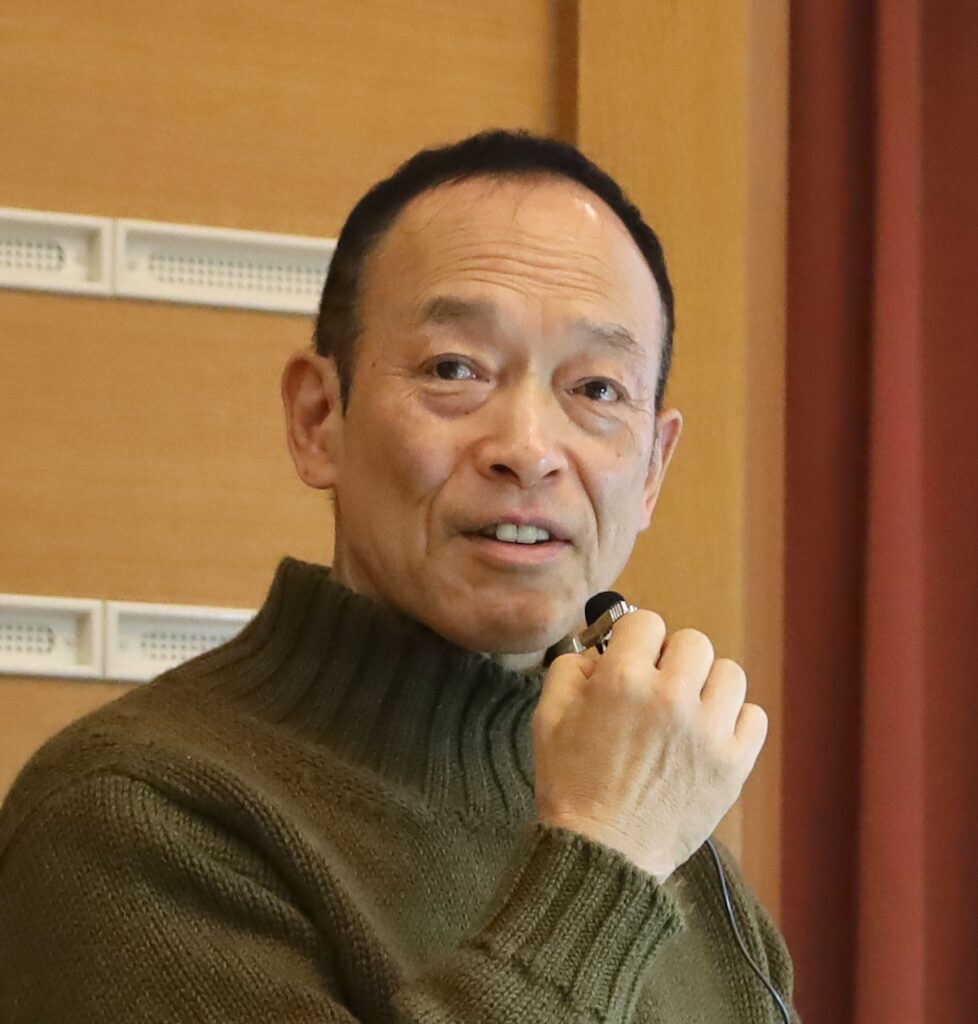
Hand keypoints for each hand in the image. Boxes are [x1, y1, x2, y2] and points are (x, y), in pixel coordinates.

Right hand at [533, 610, 767, 881]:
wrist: (603, 854)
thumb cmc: (571, 786)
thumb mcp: (547, 717)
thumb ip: (570, 668)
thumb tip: (600, 649)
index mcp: (622, 681)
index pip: (646, 622)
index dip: (635, 638)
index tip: (632, 656)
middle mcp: (670, 698)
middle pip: (694, 641)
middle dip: (672, 657)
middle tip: (658, 684)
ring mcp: (708, 731)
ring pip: (730, 673)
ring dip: (707, 684)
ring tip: (687, 708)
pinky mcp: (734, 764)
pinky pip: (753, 717)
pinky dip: (735, 720)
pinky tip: (709, 734)